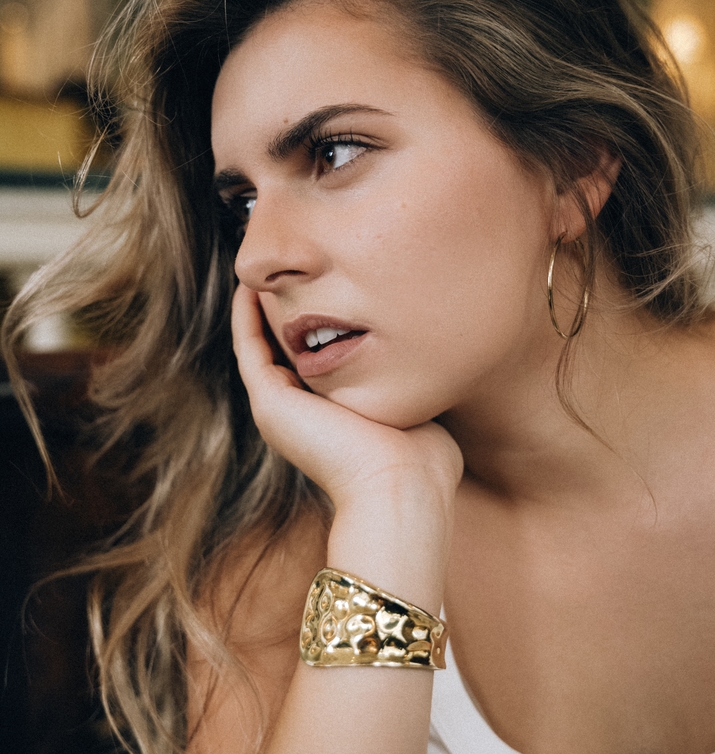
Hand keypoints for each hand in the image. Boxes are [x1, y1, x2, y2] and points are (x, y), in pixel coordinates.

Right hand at [231, 285, 462, 512]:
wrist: (401, 486)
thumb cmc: (421, 461)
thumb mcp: (414, 411)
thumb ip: (409, 387)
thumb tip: (430, 366)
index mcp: (327, 420)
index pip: (309, 364)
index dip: (310, 327)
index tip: (320, 288)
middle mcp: (297, 416)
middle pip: (279, 352)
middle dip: (280, 311)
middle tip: (284, 269)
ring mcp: (278, 409)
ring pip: (257, 346)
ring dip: (255, 307)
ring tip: (260, 268)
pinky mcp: (270, 401)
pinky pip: (249, 346)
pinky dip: (246, 315)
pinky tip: (250, 284)